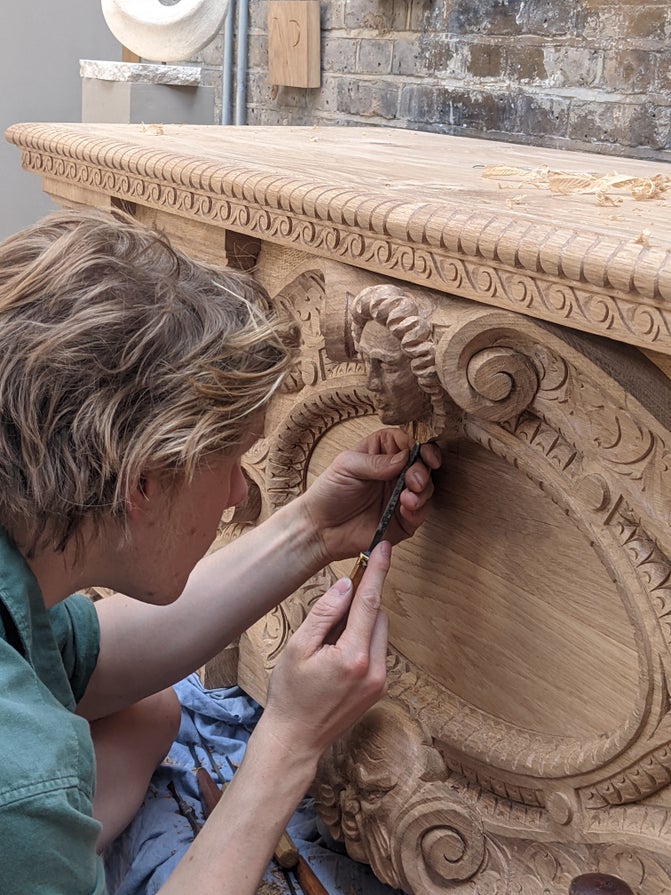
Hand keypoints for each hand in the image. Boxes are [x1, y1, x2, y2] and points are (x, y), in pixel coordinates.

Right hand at [261, 542, 390, 759]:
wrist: (295, 740)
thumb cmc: (290, 694)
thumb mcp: (299, 648)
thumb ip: (325, 613)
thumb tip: (347, 584)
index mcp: (354, 657)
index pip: (370, 603)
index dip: (377, 572)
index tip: (385, 548)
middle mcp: (375, 670)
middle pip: (378, 615)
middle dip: (359, 605)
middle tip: (328, 618)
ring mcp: (380, 682)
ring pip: (379, 633)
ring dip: (360, 626)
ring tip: (327, 646)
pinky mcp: (379, 689)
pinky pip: (376, 651)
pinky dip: (361, 643)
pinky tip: (335, 659)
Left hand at [299, 428, 439, 562]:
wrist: (320, 529)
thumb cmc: (328, 492)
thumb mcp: (346, 467)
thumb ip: (376, 461)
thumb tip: (405, 457)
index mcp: (380, 453)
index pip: (406, 442)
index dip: (418, 446)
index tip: (422, 453)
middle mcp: (394, 473)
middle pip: (421, 464)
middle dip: (422, 470)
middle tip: (413, 479)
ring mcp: (400, 496)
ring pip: (426, 488)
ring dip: (423, 490)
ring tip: (408, 496)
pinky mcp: (402, 520)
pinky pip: (420, 513)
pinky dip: (418, 510)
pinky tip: (406, 508)